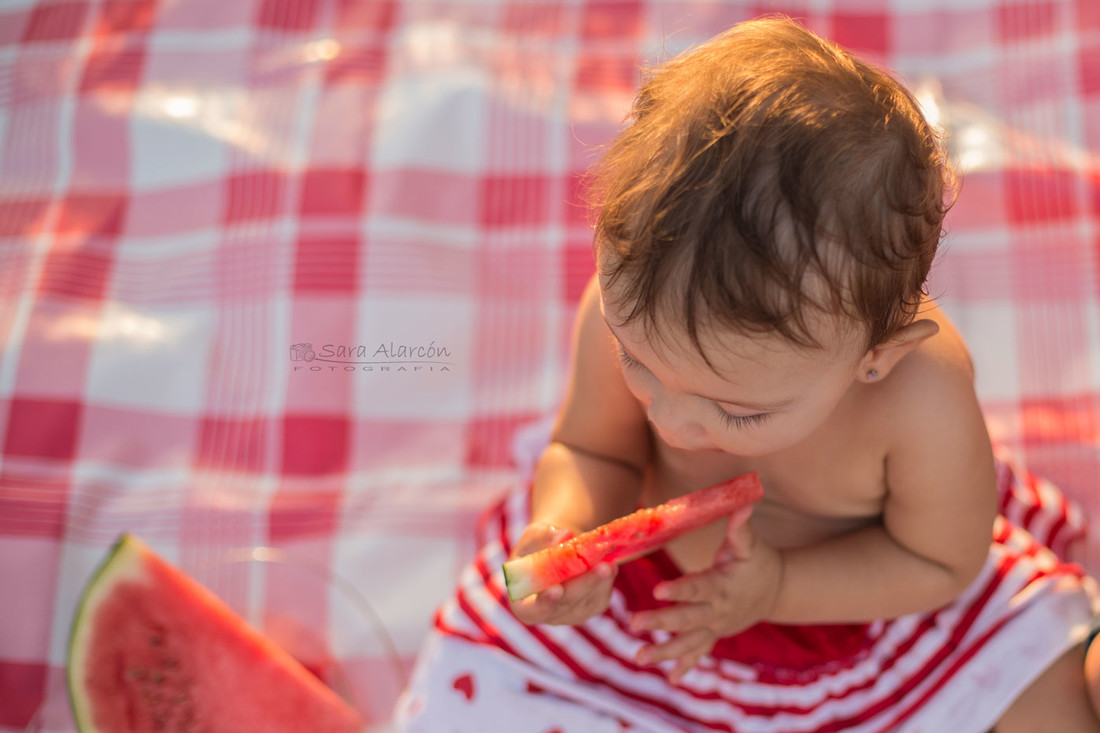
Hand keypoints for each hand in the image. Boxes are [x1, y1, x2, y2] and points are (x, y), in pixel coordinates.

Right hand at [508, 522, 618, 626]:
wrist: (558, 549)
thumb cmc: (539, 544)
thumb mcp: (535, 535)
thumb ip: (543, 536)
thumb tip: (564, 535)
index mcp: (522, 601)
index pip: (531, 609)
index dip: (543, 601)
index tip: (557, 589)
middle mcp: (546, 614)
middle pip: (565, 604)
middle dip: (584, 584)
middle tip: (602, 568)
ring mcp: (570, 614)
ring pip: (586, 602)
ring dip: (599, 582)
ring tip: (609, 564)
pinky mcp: (590, 608)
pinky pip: (600, 598)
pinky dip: (606, 582)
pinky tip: (610, 566)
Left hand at [629, 507, 783, 682]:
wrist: (777, 590)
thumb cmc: (759, 562)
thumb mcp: (751, 545)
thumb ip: (741, 528)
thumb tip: (743, 502)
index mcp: (722, 585)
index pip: (698, 588)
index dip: (680, 589)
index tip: (658, 590)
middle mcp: (718, 610)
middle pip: (687, 618)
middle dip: (661, 621)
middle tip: (634, 622)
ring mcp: (716, 626)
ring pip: (689, 642)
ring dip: (664, 651)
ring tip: (638, 658)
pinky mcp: (715, 635)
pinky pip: (700, 653)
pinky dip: (687, 666)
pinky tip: (672, 680)